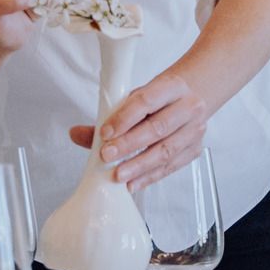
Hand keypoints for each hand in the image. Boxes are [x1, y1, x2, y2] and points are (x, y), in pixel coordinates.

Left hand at [71, 70, 208, 188]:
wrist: (192, 97)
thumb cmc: (159, 99)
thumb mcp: (135, 98)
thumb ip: (108, 116)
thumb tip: (75, 133)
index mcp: (172, 86)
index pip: (146, 101)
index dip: (124, 118)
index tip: (105, 133)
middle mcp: (189, 106)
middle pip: (157, 128)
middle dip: (129, 144)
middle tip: (106, 155)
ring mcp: (194, 130)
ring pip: (166, 150)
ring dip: (139, 165)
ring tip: (118, 174)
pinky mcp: (194, 149)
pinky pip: (171, 166)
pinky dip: (150, 176)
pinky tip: (133, 182)